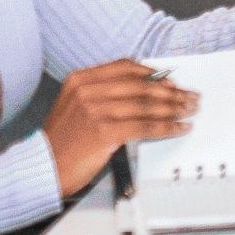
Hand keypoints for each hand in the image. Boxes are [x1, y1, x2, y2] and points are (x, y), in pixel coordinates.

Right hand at [43, 57, 200, 195]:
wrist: (44, 167)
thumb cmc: (63, 141)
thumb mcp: (76, 106)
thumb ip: (104, 94)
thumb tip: (146, 90)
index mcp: (80, 80)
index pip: (125, 67)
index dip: (153, 73)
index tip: (172, 81)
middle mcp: (87, 90)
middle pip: (140, 85)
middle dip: (171, 91)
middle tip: (189, 96)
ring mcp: (94, 110)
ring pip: (145, 105)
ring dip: (173, 108)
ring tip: (188, 110)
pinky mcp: (103, 132)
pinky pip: (144, 126)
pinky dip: (166, 127)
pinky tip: (178, 127)